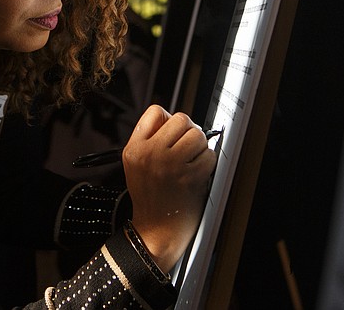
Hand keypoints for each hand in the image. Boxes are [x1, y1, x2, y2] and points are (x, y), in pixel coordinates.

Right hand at [123, 104, 217, 272]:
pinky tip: (198, 173)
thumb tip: (177, 121)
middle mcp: (150, 154)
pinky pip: (209, 155)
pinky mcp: (188, 177)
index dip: (169, 120)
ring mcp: (170, 165)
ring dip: (200, 147)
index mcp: (134, 149)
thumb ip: (150, 141)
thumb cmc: (150, 199)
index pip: (156, 112)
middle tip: (187, 148)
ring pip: (197, 135)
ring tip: (192, 162)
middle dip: (189, 132)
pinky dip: (208, 163)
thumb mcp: (136, 166)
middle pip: (181, 119)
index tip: (173, 134)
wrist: (155, 232)